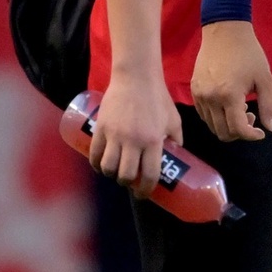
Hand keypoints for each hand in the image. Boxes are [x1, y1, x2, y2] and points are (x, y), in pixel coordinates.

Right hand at [88, 70, 183, 195]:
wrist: (136, 77)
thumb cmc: (158, 98)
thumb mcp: (174, 120)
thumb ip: (175, 138)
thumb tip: (176, 154)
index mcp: (154, 141)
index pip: (150, 175)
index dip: (145, 190)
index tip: (143, 194)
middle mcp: (134, 141)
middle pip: (126, 175)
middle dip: (127, 183)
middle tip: (128, 180)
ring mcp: (115, 135)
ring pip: (108, 167)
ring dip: (111, 174)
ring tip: (114, 171)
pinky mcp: (101, 127)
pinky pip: (95, 153)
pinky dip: (96, 163)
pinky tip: (100, 164)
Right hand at [192, 21, 271, 141]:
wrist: (224, 31)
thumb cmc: (248, 53)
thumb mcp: (265, 78)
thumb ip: (269, 105)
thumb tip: (270, 128)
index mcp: (229, 95)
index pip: (238, 129)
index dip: (251, 136)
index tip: (261, 132)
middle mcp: (211, 98)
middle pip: (222, 132)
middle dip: (240, 132)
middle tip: (251, 116)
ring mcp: (199, 94)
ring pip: (211, 125)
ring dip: (227, 125)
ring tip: (240, 109)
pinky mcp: (194, 89)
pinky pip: (203, 114)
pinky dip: (216, 117)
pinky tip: (227, 104)